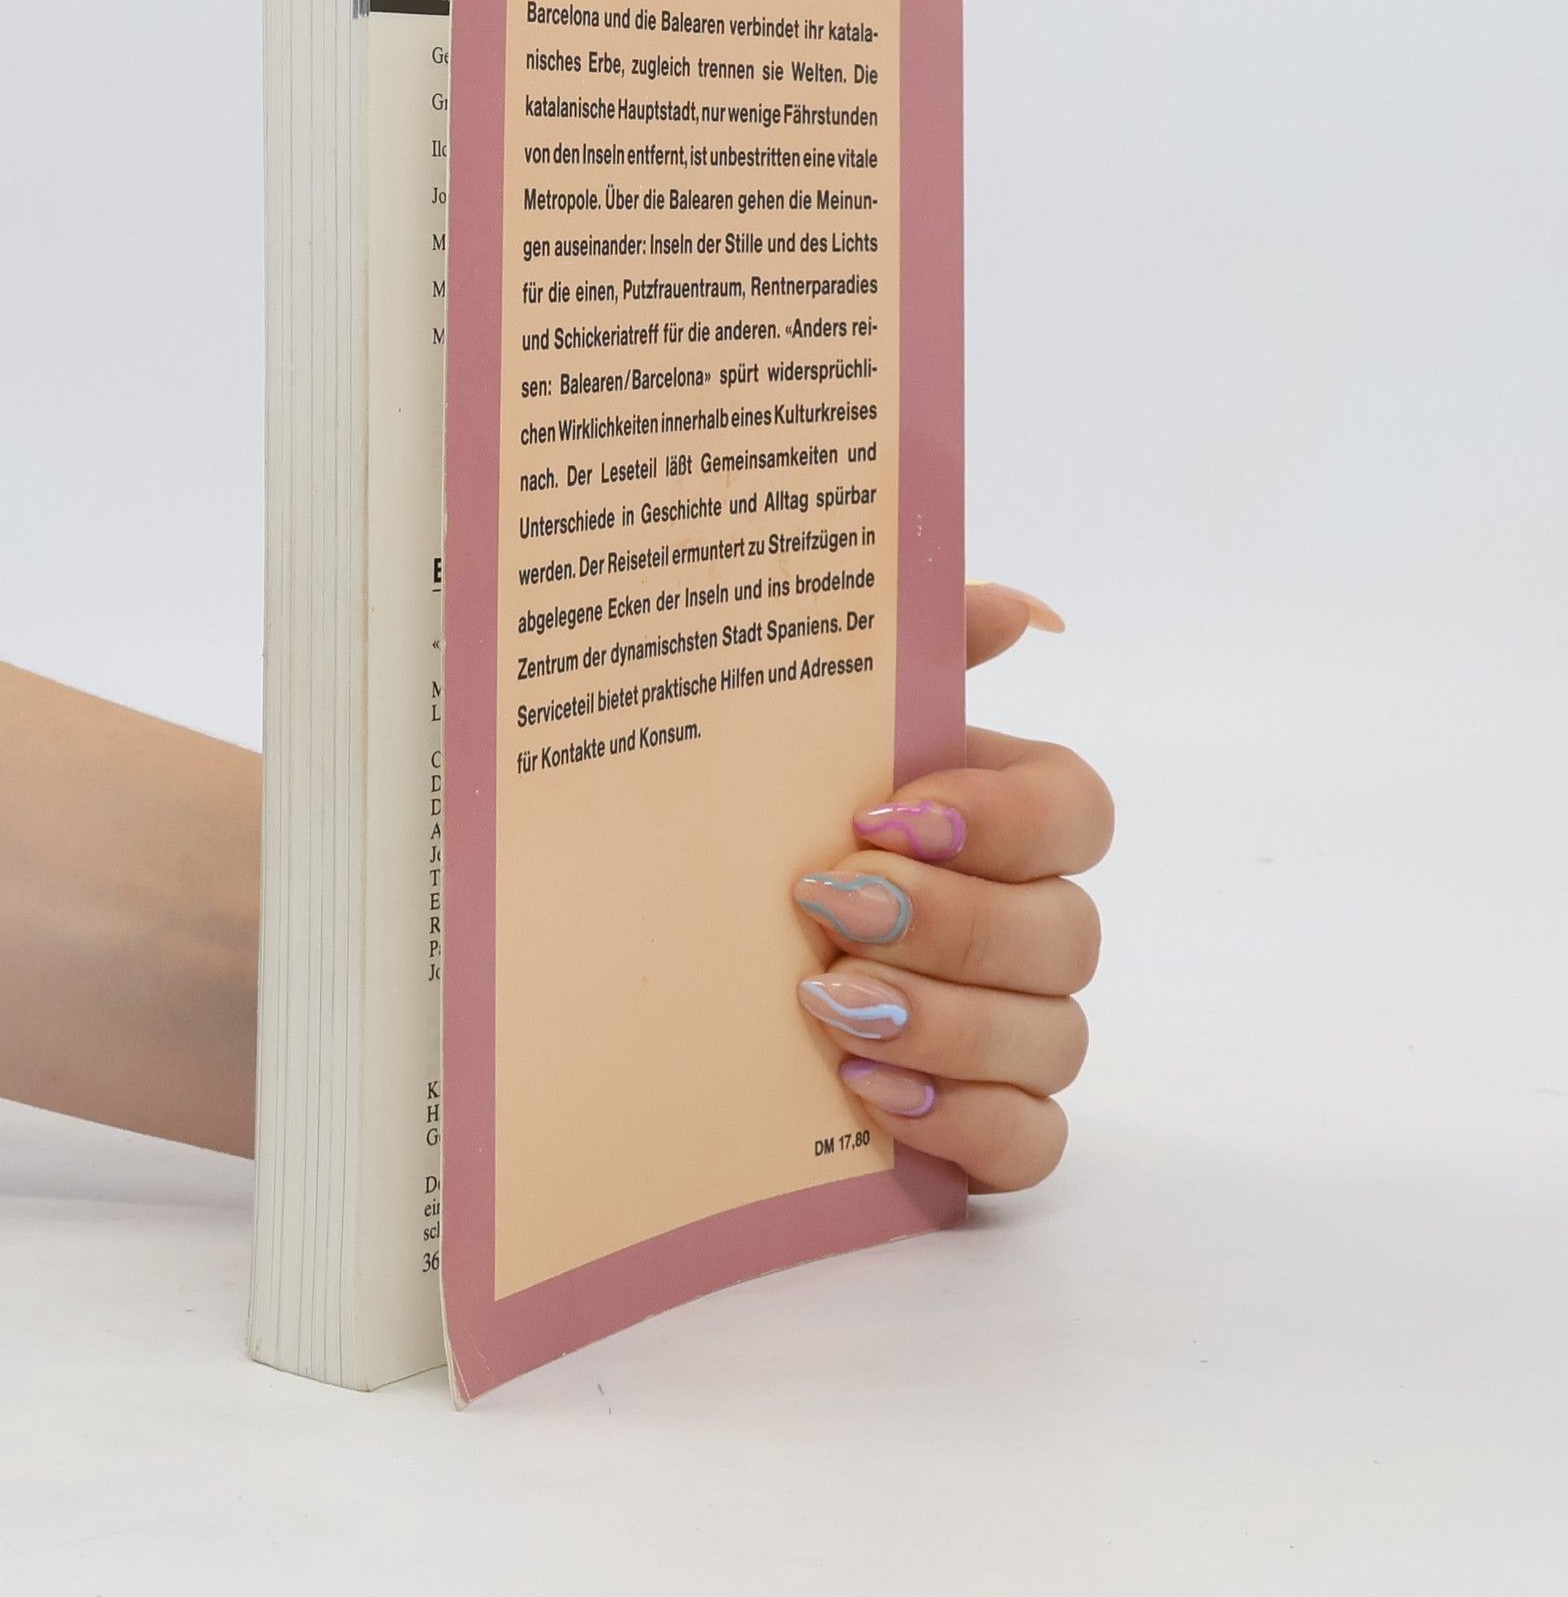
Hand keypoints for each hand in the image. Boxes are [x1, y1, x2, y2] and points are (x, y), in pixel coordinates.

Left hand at [790, 582, 1113, 1192]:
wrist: (677, 955)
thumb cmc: (762, 828)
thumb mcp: (811, 733)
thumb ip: (912, 657)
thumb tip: (1024, 612)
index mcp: (1002, 818)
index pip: (1077, 811)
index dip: (1004, 817)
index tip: (884, 813)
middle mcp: (1030, 923)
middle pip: (1067, 933)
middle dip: (951, 923)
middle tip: (831, 909)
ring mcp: (1019, 1031)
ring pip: (1054, 1040)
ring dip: (943, 1021)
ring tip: (827, 1005)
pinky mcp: (989, 1124)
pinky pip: (1032, 1141)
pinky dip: (961, 1121)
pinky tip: (870, 1094)